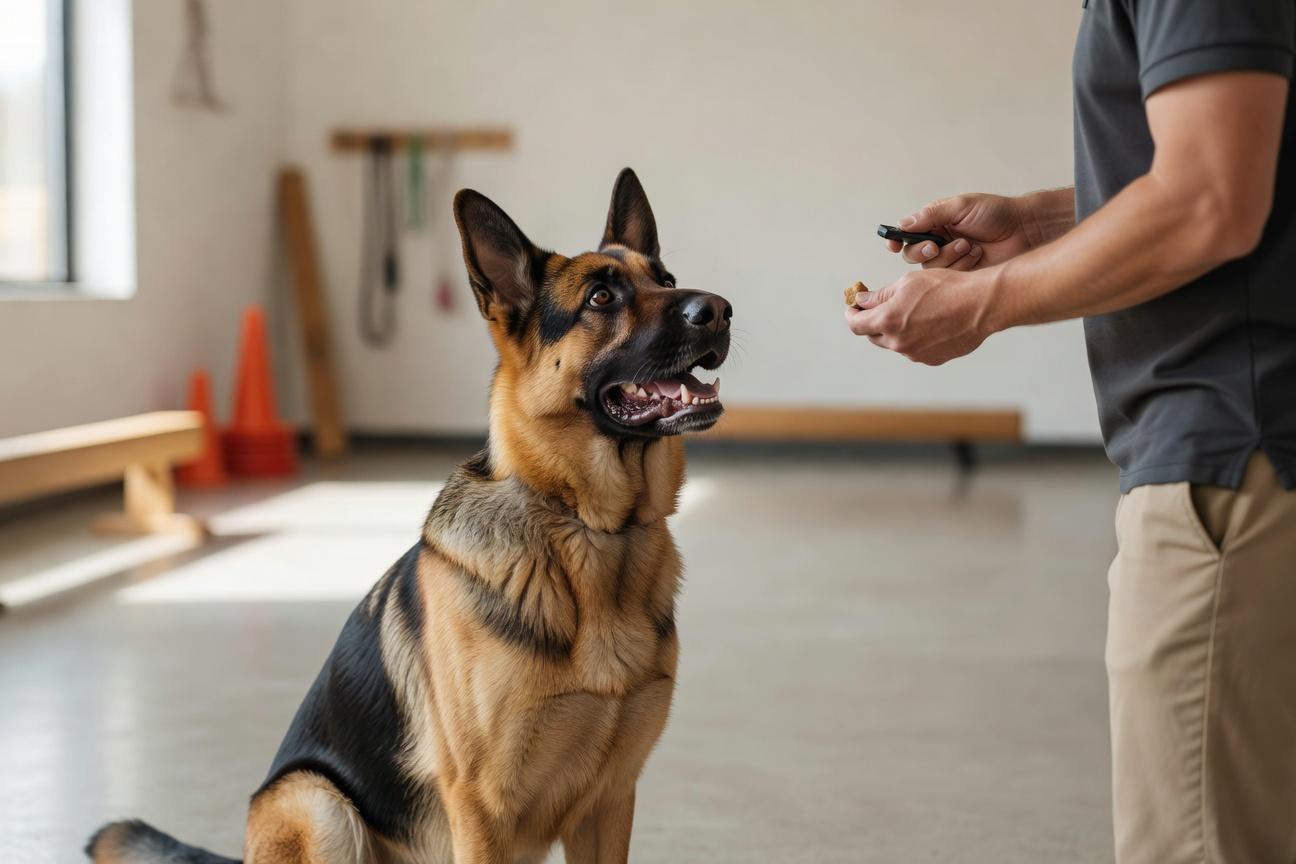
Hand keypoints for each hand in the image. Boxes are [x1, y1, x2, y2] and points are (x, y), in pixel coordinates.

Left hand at [844, 268, 994, 365]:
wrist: (981, 305)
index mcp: (888, 321)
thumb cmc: (946, 288)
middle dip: (872, 322)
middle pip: (873, 336)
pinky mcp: (932, 359)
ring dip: (895, 330)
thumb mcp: (907, 283)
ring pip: (895, 343)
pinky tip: (929, 323)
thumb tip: (862, 300)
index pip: (856, 325)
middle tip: (879, 307)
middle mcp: (898, 342)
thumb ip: (881, 295)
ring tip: (912, 312)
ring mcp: (915, 354)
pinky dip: (914, 337)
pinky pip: (915, 350)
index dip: (852, 314)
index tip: (854, 307)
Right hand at [885, 193, 1036, 270]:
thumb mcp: (961, 206)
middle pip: (912, 254)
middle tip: (936, 246)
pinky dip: (961, 266)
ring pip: (929, 268)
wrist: (1025, 231)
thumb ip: (930, 214)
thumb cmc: (996, 213)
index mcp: (935, 223)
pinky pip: (948, 278)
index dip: (896, 239)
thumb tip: (903, 224)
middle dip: (922, 251)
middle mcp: (939, 242)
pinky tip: (977, 255)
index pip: (906, 233)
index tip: (892, 244)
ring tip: (969, 245)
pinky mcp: (962, 276)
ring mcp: (950, 260)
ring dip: (948, 256)